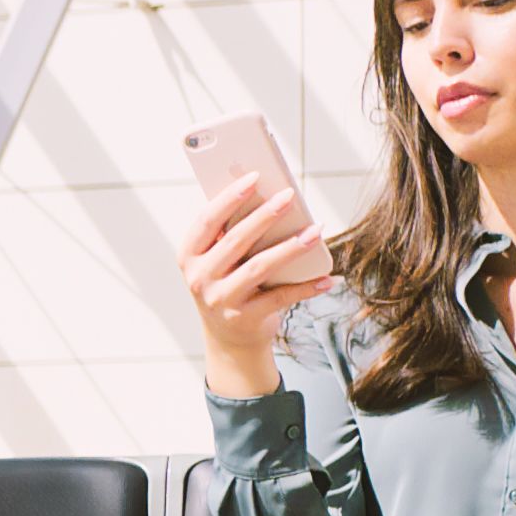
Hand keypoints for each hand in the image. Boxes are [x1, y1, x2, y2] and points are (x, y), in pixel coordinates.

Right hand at [180, 169, 334, 394]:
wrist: (229, 338)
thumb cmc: (230, 284)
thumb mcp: (221, 261)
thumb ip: (233, 234)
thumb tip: (271, 198)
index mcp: (189, 256)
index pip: (206, 221)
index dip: (228, 198)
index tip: (254, 177)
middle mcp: (199, 278)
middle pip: (235, 241)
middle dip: (264, 216)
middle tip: (289, 196)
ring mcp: (219, 300)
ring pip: (258, 267)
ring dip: (289, 248)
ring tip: (316, 231)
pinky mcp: (243, 319)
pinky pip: (280, 298)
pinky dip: (306, 287)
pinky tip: (327, 278)